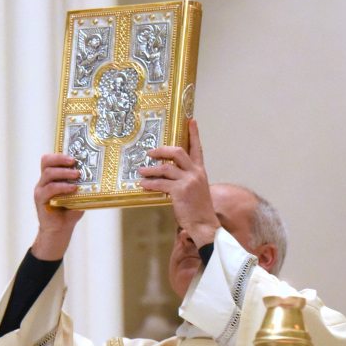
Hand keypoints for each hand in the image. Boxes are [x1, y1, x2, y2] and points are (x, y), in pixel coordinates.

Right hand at [32, 153, 83, 259]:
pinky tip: (72, 188)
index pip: (51, 159)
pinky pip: (49, 189)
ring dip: (64, 173)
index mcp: (51, 176)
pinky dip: (62, 187)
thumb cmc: (69, 211)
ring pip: (48, 173)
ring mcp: (41, 189)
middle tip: (74, 161)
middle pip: (46, 161)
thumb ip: (82, 186)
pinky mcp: (40, 199)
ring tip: (77, 175)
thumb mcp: (78, 195)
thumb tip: (99, 176)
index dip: (60, 154)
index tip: (74, 156)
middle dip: (60, 158)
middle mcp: (44, 180)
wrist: (60, 230)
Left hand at [138, 120, 219, 246]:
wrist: (205, 224)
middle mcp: (195, 173)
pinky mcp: (180, 191)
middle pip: (178, 152)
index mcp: (200, 171)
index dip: (194, 134)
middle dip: (162, 150)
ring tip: (141, 170)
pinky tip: (142, 184)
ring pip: (166, 167)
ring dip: (151, 169)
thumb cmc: (199, 210)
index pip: (197, 148)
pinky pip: (160, 183)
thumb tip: (169, 176)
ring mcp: (188, 181)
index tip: (191, 121)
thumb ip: (187, 180)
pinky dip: (150, 183)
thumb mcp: (197, 190)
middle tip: (150, 152)